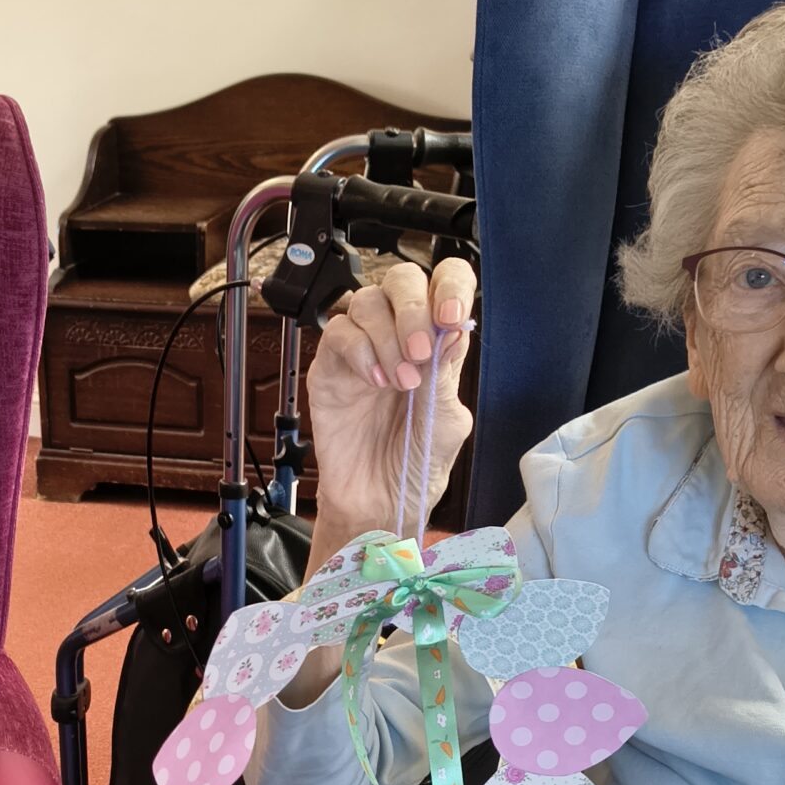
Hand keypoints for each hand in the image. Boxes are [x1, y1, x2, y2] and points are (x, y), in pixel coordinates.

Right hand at [306, 253, 474, 557]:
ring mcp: (362, 349)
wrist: (378, 504)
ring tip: (399, 383)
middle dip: (413, 309)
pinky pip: (338, 334)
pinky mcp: (330, 367)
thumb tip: (454, 328)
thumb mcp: (445, 422)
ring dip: (387, 337)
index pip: (445, 283)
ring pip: (366, 301)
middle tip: (420, 354)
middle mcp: (398, 336)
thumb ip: (447, 375)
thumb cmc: (415, 466)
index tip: (450, 316)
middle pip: (401, 280)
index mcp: (436, 343)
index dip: (449, 285)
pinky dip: (359, 352)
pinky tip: (374, 384)